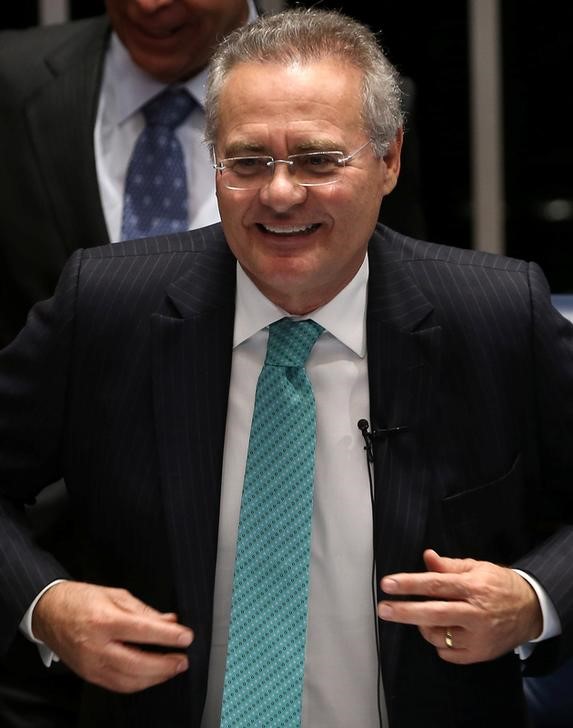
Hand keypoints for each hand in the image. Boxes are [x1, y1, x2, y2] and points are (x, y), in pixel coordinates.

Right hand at [32, 581, 193, 691]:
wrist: (49, 613)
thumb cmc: (81, 600)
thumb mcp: (115, 595)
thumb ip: (144, 610)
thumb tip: (169, 621)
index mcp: (104, 620)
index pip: (142, 631)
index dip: (167, 636)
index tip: (186, 637)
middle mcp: (96, 646)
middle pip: (136, 663)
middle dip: (164, 665)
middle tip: (183, 659)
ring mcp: (91, 665)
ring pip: (128, 680)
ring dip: (155, 677)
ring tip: (172, 668)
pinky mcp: (89, 675)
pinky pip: (117, 685)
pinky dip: (138, 683)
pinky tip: (151, 676)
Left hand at [378, 549, 542, 663]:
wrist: (531, 609)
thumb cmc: (500, 584)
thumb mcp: (477, 567)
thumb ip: (448, 565)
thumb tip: (426, 557)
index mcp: (473, 587)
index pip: (435, 584)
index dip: (408, 584)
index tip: (387, 584)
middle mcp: (475, 613)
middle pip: (432, 614)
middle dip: (404, 612)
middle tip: (383, 610)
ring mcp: (478, 637)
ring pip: (437, 635)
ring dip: (423, 625)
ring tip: (425, 615)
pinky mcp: (479, 654)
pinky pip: (447, 653)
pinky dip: (438, 642)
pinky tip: (443, 630)